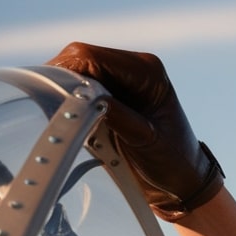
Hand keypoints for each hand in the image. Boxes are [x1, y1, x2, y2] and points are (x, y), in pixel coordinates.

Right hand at [47, 42, 223, 220]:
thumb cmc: (173, 159)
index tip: (53, 95)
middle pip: (80, 59)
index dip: (68, 72)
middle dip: (62, 80)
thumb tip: (88, 99)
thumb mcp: (145, 139)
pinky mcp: (112, 93)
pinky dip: (69, 98)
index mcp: (148, 72)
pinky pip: (79, 86)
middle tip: (53, 108)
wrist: (181, 177)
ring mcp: (122, 80)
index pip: (94, 57)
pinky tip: (71, 117)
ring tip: (64, 115)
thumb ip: (118, 117)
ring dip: (64, 90)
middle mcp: (134, 69)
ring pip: (75, 71)